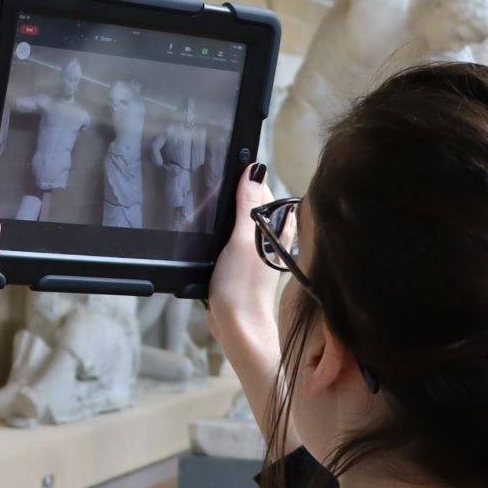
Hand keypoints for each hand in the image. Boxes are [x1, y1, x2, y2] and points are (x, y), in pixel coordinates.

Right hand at [208, 166, 285, 421]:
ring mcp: (255, 254)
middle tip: (221, 178)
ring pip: (245, 223)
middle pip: (255, 206)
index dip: (253, 177)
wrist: (236, 328)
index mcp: (273, 229)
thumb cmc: (242, 287)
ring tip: (215, 202)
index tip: (234, 160)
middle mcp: (267, 239)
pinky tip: (214, 235)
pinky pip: (236, 240)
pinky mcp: (241, 267)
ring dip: (232, 212)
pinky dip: (226, 232)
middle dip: (242, 191)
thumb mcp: (242, 238)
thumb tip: (255, 171)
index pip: (267, 193)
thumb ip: (248, 206)